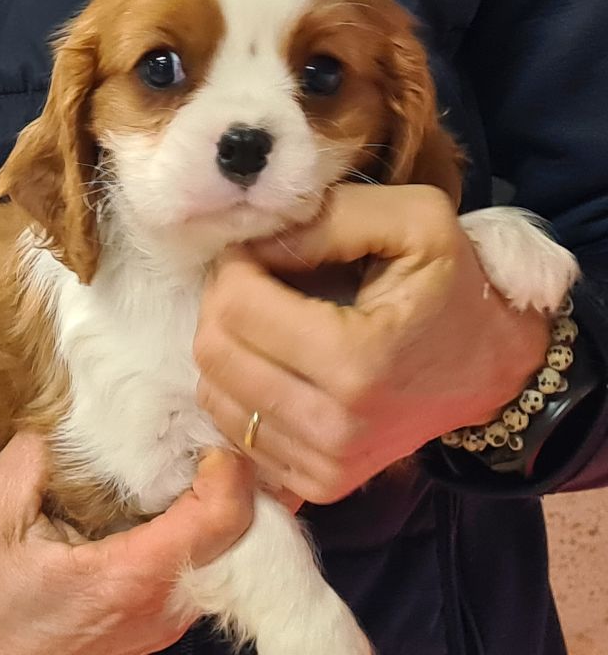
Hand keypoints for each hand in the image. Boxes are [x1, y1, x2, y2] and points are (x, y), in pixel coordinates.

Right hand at [0, 432, 253, 654]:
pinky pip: (200, 567)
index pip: (223, 518)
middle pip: (237, 534)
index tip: (211, 431)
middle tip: (207, 430)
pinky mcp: (156, 623)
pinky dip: (196, 527)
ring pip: (225, 553)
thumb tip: (75, 412)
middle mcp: (161, 608)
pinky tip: (168, 497)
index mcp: (130, 577)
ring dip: (214, 501)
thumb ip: (39, 452)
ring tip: (188, 455)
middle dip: (229, 476)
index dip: (231, 466)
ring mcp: (163, 622)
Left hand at [194, 184, 548, 504]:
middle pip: (214, 352)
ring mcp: (324, 464)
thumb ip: (328, 219)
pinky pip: (234, 430)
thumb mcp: (413, 222)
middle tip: (257, 282)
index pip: (235, 306)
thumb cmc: (451, 286)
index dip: (236, 265)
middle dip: (222, 303)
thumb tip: (250, 244)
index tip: (262, 252)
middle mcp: (334, 426)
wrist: (492, 369)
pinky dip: (241, 390)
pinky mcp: (317, 485)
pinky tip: (276, 364)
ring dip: (227, 346)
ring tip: (269, 323)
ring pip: (213, 393)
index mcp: (357, 360)